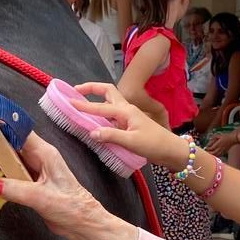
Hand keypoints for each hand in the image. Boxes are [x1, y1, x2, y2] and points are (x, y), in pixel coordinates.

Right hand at [0, 134, 138, 239]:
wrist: (83, 225)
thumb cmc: (72, 208)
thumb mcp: (41, 198)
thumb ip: (16, 189)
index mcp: (45, 154)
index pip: (21, 131)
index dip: (3, 123)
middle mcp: (40, 158)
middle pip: (13, 143)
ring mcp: (35, 170)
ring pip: (11, 158)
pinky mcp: (32, 183)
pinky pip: (13, 173)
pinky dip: (1, 173)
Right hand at [73, 84, 187, 168]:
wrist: (171, 151)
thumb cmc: (154, 145)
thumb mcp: (132, 142)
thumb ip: (111, 136)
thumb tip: (91, 132)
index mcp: (126, 111)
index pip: (100, 107)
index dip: (83, 105)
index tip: (68, 102)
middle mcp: (126, 110)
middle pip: (107, 92)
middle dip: (91, 89)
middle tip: (75, 91)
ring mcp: (128, 116)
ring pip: (109, 102)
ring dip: (96, 99)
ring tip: (81, 102)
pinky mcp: (129, 124)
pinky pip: (112, 114)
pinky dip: (101, 113)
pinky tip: (95, 121)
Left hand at [207, 131, 234, 157]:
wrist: (233, 139)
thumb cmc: (226, 136)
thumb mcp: (219, 135)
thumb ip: (214, 138)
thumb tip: (209, 140)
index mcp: (219, 143)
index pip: (212, 148)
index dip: (208, 149)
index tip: (205, 148)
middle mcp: (220, 148)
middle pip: (213, 153)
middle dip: (209, 153)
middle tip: (206, 152)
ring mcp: (222, 151)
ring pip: (216, 155)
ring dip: (212, 155)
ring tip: (209, 154)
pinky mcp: (224, 152)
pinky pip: (219, 155)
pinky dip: (216, 156)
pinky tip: (214, 155)